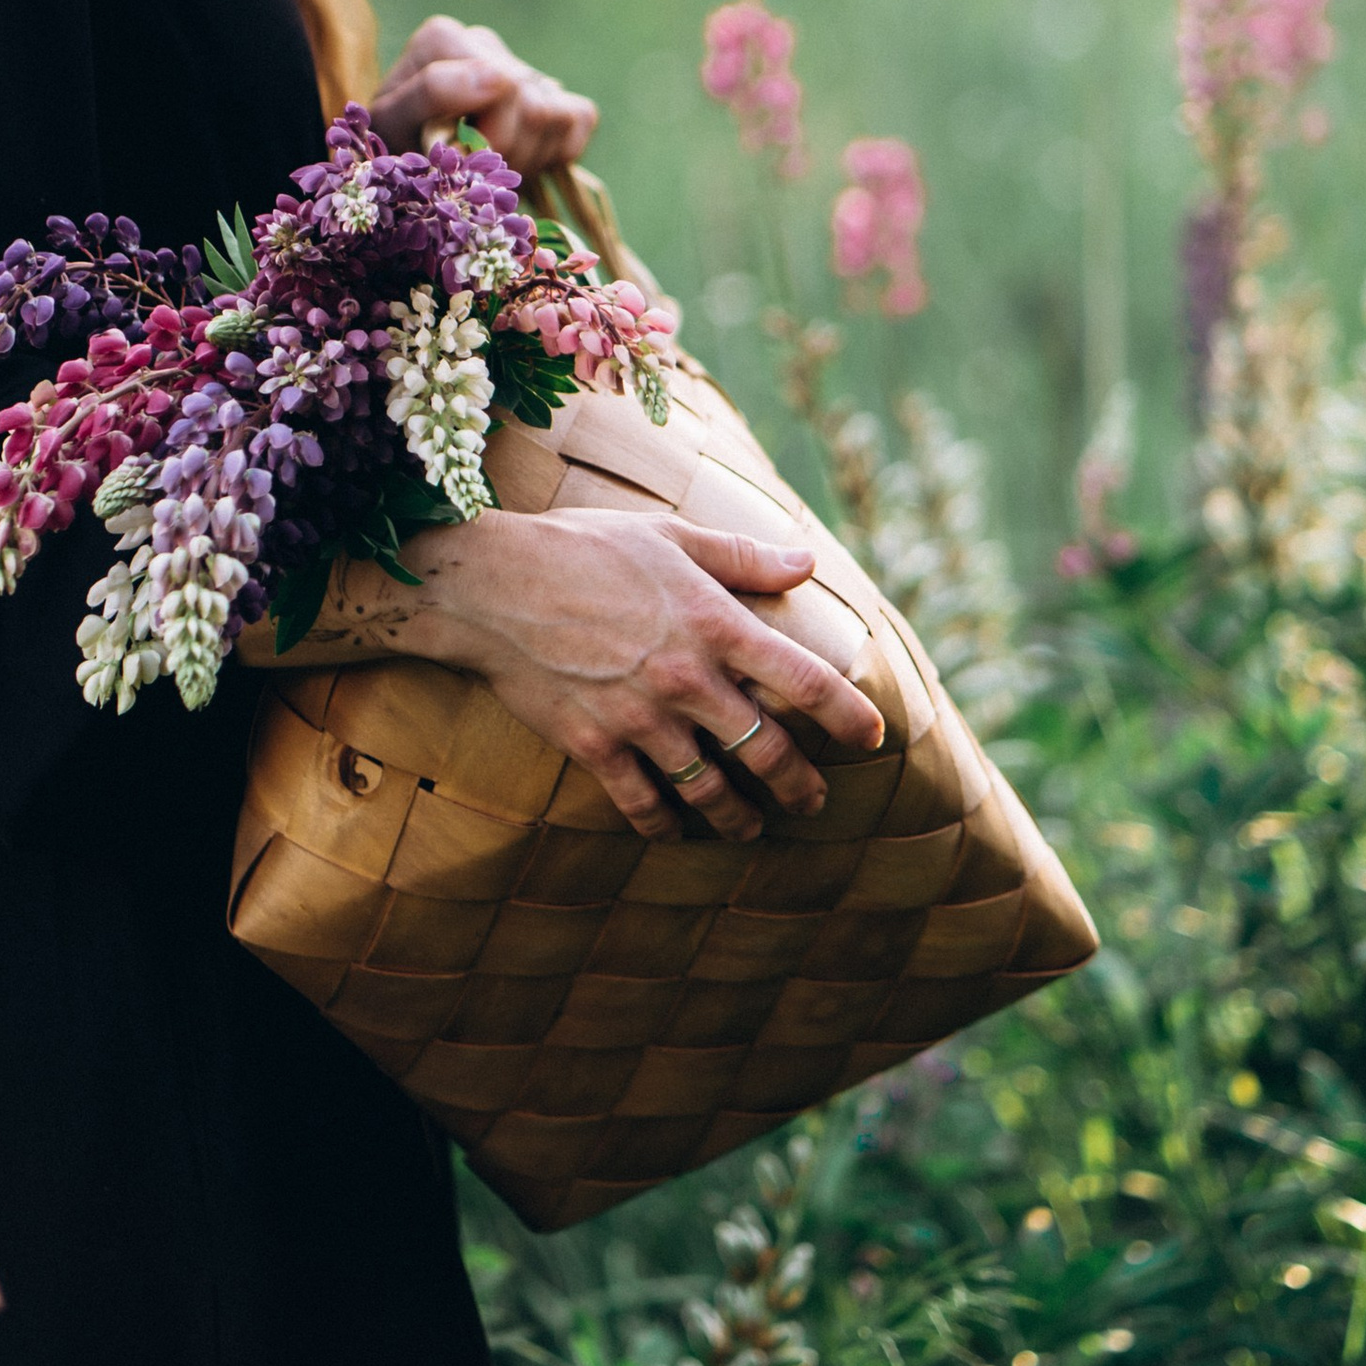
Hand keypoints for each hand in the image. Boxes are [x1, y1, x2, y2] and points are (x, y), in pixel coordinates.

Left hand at [369, 15, 597, 185]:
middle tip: (472, 175)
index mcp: (441, 39)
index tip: (458, 161)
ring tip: (487, 170)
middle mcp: (485, 42)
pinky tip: (517, 159)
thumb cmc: (390, 146)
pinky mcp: (554, 91)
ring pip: (558, 118)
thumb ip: (432, 94)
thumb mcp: (390, 124)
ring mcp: (522, 65)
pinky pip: (581, 118)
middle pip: (533, 108)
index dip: (489, 138)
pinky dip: (557, 152)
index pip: (502, 85)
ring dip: (527, 161)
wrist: (402, 169)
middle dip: (507, 156)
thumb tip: (499, 77)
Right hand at [402, 507, 886, 842]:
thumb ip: (743, 556)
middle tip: (811, 802)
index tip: (874, 739)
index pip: (806, 682)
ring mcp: (641, 718)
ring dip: (738, 815)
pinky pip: (641, 802)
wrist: (491, 584)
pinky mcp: (595, 745)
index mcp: (715, 623)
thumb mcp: (671, 536)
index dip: (848, 716)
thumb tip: (806, 562)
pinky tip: (674, 830)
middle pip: (765, 751)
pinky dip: (663, 823)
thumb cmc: (583, 547)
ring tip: (750, 827)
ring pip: (709, 787)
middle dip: (797, 785)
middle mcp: (687, 679)